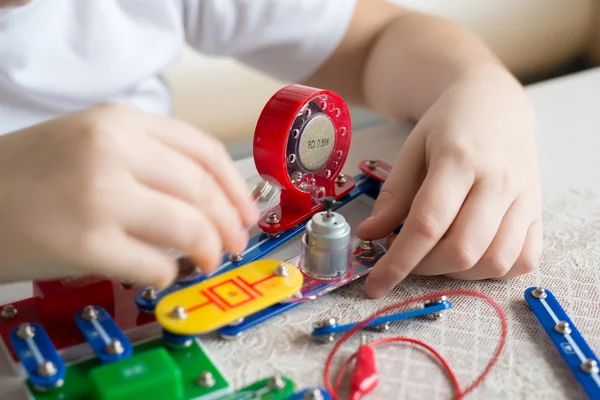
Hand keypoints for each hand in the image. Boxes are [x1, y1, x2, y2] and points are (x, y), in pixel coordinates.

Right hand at [0, 103, 257, 287]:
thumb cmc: (31, 174)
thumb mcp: (91, 142)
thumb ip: (149, 158)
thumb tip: (211, 199)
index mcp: (119, 121)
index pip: (204, 151)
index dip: (236, 187)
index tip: (246, 213)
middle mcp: (112, 149)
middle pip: (203, 190)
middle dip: (230, 225)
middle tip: (233, 245)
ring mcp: (98, 195)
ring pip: (189, 226)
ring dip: (208, 251)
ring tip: (205, 260)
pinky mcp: (84, 243)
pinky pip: (155, 264)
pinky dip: (167, 273)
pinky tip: (161, 273)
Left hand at [357, 68, 542, 297]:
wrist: (495, 105)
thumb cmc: (448, 127)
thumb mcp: (411, 150)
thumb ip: (393, 195)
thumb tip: (369, 235)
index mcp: (458, 159)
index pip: (427, 224)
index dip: (398, 261)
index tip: (374, 284)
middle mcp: (498, 181)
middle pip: (462, 250)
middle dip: (425, 269)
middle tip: (406, 258)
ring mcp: (523, 198)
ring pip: (495, 261)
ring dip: (457, 273)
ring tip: (436, 255)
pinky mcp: (538, 211)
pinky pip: (523, 260)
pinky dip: (493, 271)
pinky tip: (470, 257)